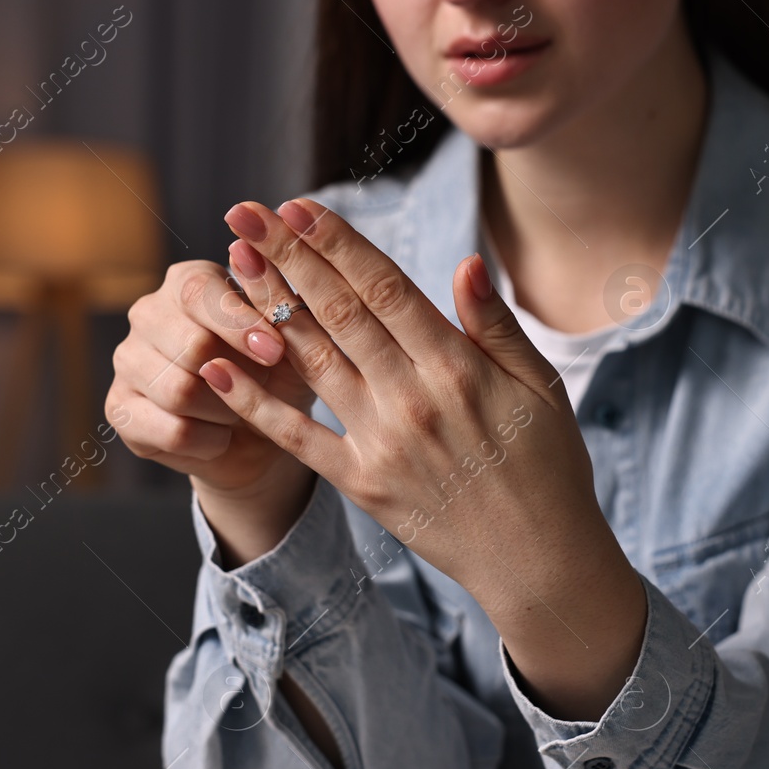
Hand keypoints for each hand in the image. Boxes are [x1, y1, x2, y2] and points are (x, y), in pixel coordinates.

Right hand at [105, 258, 318, 562]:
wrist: (262, 436)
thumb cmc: (278, 374)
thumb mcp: (290, 337)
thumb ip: (270, 295)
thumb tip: (246, 250)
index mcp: (187, 282)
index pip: (197, 292)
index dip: (238, 324)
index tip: (275, 352)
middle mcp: (148, 314)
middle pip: (189, 345)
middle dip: (240, 376)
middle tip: (264, 389)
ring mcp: (127, 361)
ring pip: (179, 392)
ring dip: (227, 411)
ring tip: (242, 411)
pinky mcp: (120, 409)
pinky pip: (172, 431)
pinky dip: (210, 442)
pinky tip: (220, 435)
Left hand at [202, 198, 647, 719]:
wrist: (539, 560)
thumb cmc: (548, 467)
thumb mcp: (541, 388)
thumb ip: (496, 326)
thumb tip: (465, 262)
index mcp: (457, 366)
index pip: (385, 287)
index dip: (337, 243)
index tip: (298, 207)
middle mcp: (412, 397)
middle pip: (338, 312)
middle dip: (288, 257)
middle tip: (246, 214)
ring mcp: (382, 442)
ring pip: (313, 361)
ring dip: (268, 309)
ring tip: (233, 264)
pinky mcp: (362, 485)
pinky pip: (300, 439)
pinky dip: (257, 405)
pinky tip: (220, 369)